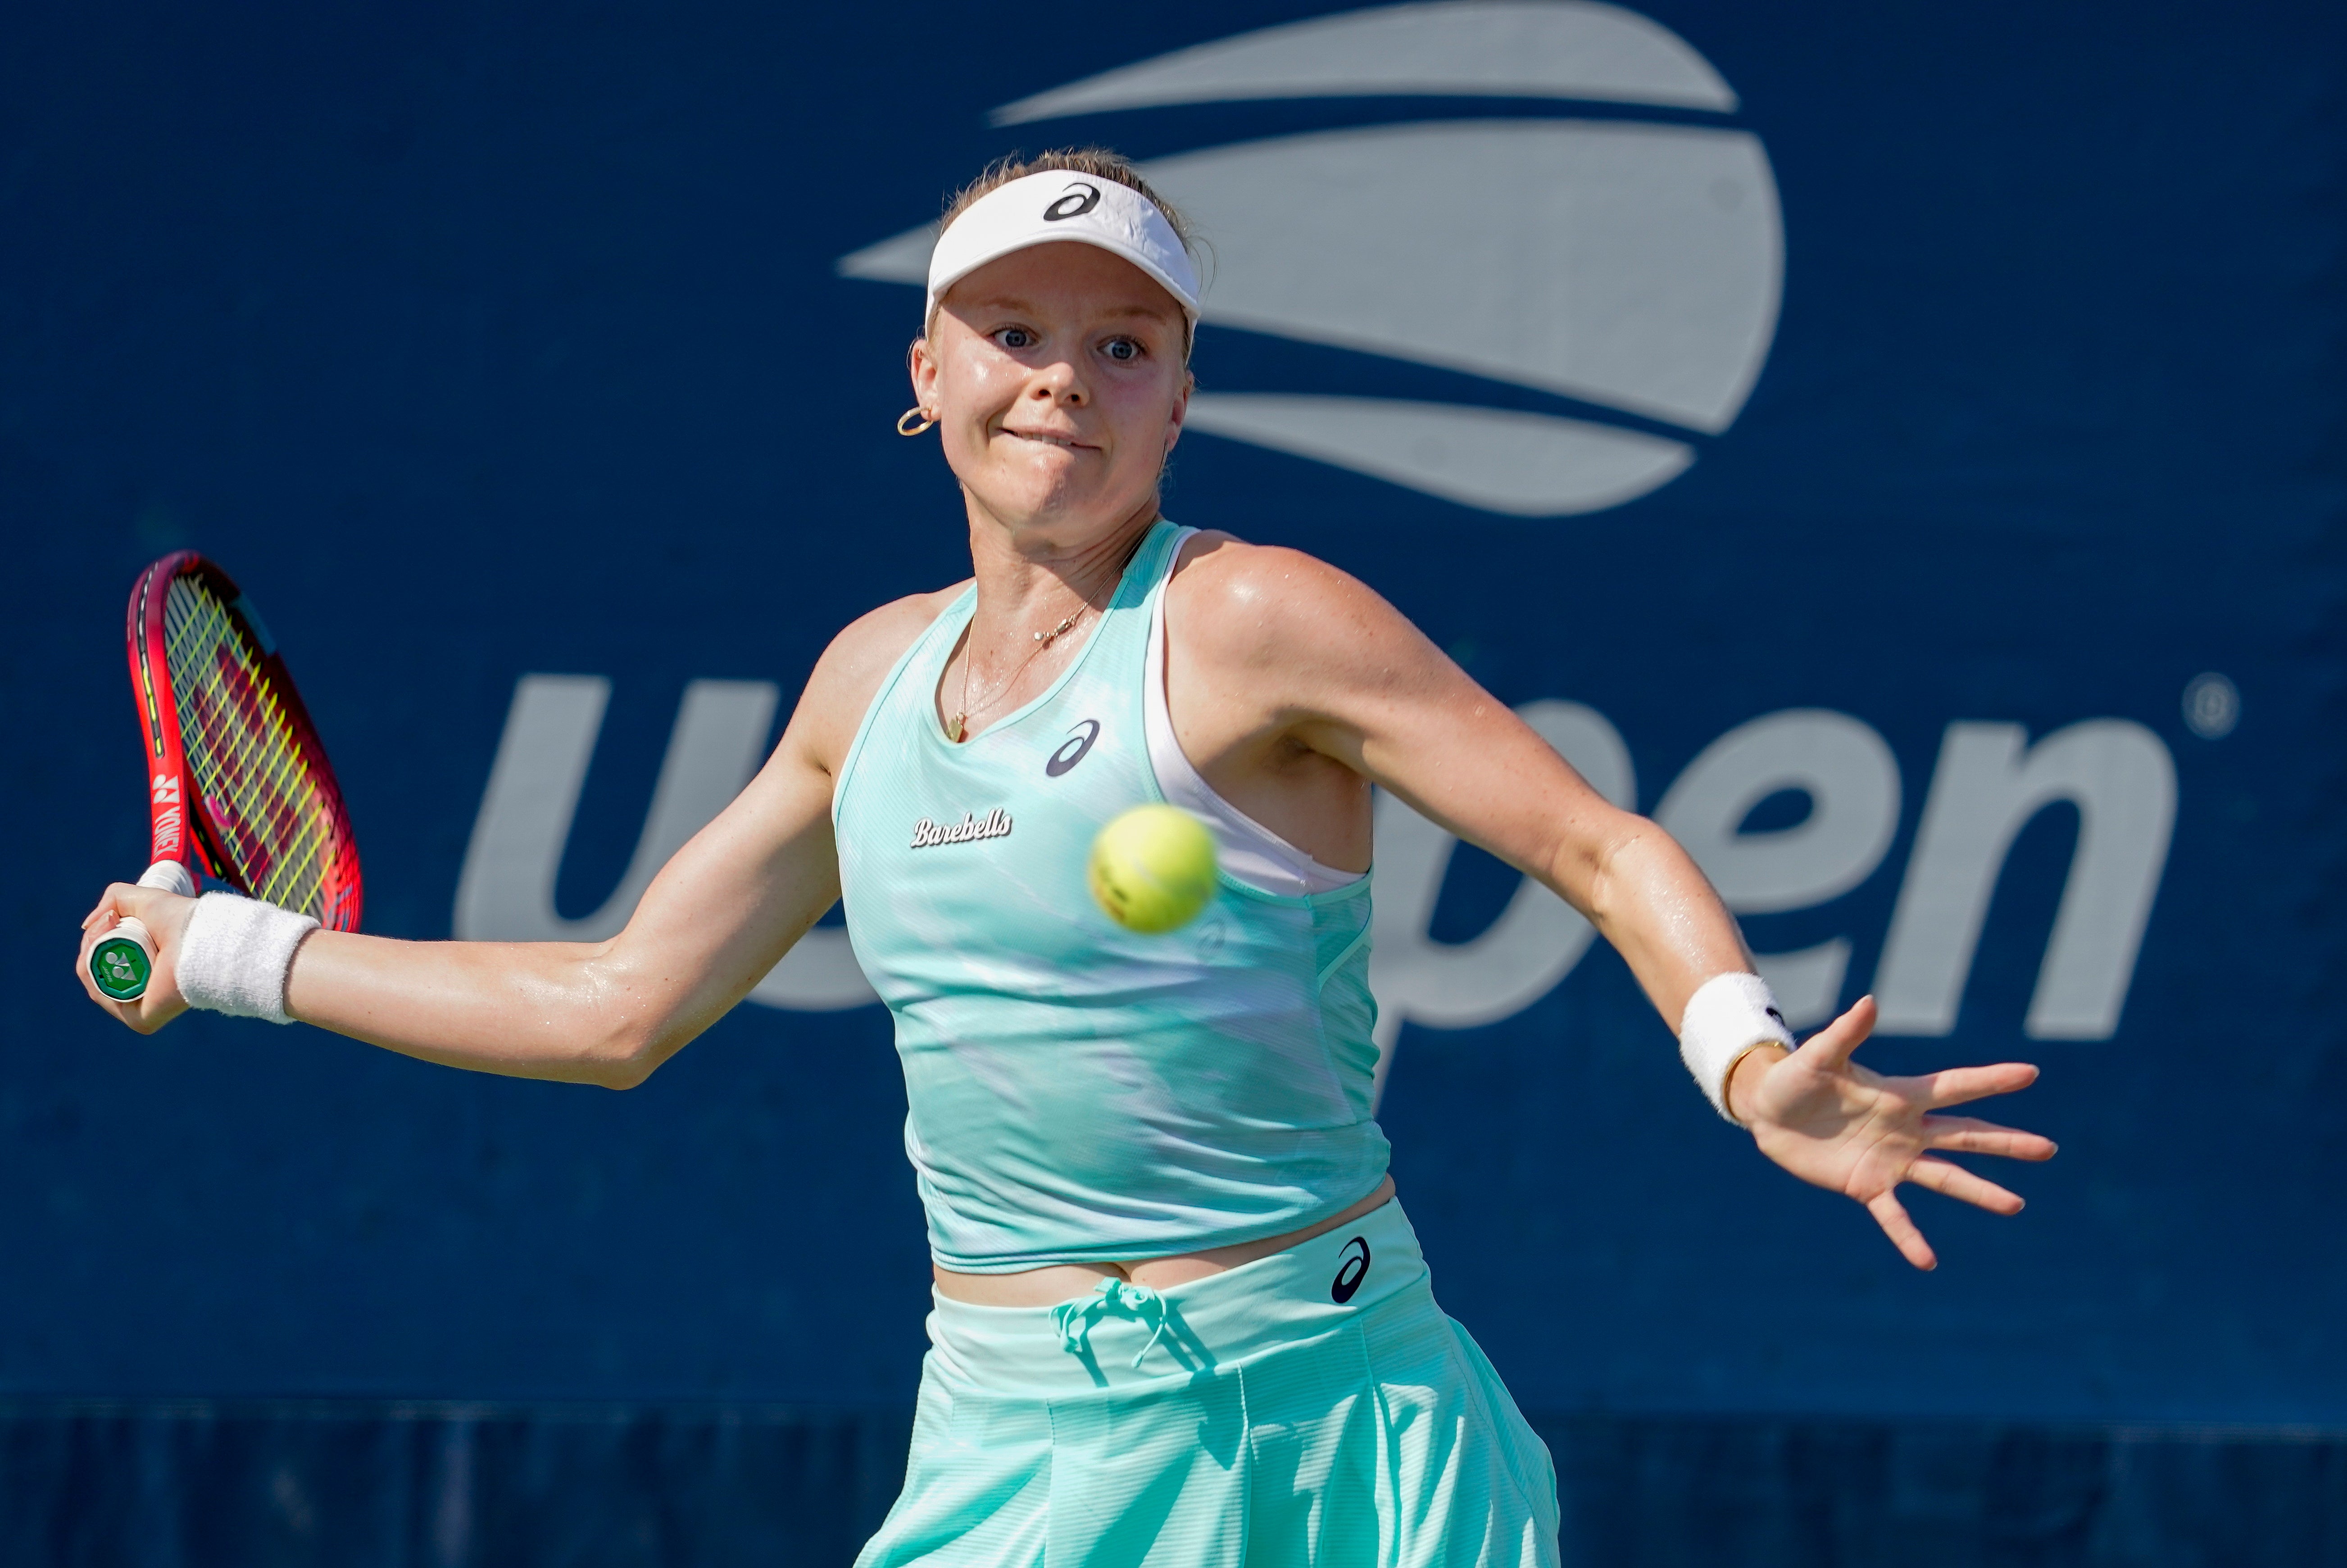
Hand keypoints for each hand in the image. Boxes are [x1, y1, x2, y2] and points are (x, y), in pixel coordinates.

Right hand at [75, 883, 196, 1033]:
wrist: (199, 936)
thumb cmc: (180, 919)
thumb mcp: (142, 900)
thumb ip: (115, 900)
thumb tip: (87, 926)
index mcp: (141, 969)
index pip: (102, 960)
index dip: (95, 939)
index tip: (108, 918)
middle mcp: (139, 991)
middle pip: (94, 970)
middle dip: (90, 944)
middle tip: (108, 922)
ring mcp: (137, 1008)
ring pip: (93, 981)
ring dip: (88, 953)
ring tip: (108, 929)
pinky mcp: (139, 1019)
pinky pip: (101, 996)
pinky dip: (92, 972)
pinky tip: (101, 952)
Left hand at [1729, 996, 2055, 1269]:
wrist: (1767, 1111)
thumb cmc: (1795, 1077)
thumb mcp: (1818, 1056)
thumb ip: (1846, 1033)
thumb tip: (1869, 1001)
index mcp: (1899, 1095)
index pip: (1954, 1086)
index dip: (1990, 1081)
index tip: (2030, 1073)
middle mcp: (1905, 1129)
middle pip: (1965, 1135)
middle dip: (2006, 1142)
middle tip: (2048, 1149)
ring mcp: (1891, 1160)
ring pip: (1945, 1178)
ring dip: (1979, 1191)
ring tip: (2015, 1205)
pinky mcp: (1867, 1185)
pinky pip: (1894, 1216)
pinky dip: (1909, 1237)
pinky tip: (1928, 1261)